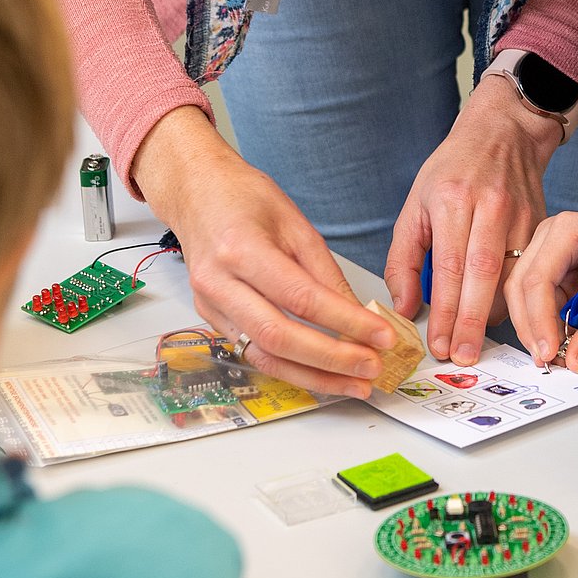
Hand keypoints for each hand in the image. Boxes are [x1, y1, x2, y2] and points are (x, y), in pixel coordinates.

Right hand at [134, 108, 392, 398]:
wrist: (195, 193)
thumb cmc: (244, 198)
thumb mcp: (295, 223)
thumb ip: (325, 272)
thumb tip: (358, 315)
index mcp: (241, 249)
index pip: (301, 298)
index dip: (346, 322)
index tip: (382, 336)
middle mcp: (219, 283)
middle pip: (279, 337)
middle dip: (332, 360)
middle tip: (373, 367)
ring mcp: (209, 306)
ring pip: (264, 356)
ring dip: (313, 377)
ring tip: (354, 384)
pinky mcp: (210, 320)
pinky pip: (253, 353)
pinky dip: (291, 368)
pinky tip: (322, 374)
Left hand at [386, 74, 561, 364]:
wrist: (505, 133)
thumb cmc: (454, 169)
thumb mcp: (416, 205)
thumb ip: (405, 258)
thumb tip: (405, 307)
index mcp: (453, 200)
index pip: (449, 266)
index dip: (445, 311)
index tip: (438, 344)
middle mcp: (490, 208)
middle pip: (483, 275)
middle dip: (472, 323)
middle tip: (463, 357)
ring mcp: (520, 216)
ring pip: (512, 277)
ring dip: (495, 316)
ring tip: (478, 345)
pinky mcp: (541, 224)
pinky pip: (529, 271)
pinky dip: (515, 299)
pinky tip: (499, 318)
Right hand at [506, 210, 577, 376]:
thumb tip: (575, 363)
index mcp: (569, 231)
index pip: (538, 280)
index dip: (539, 321)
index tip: (549, 354)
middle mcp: (550, 236)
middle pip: (521, 287)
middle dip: (531, 328)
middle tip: (547, 362)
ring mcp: (547, 251)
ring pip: (523, 296)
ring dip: (537, 329)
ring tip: (558, 356)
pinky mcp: (552, 269)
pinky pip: (538, 301)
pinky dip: (547, 324)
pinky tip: (561, 342)